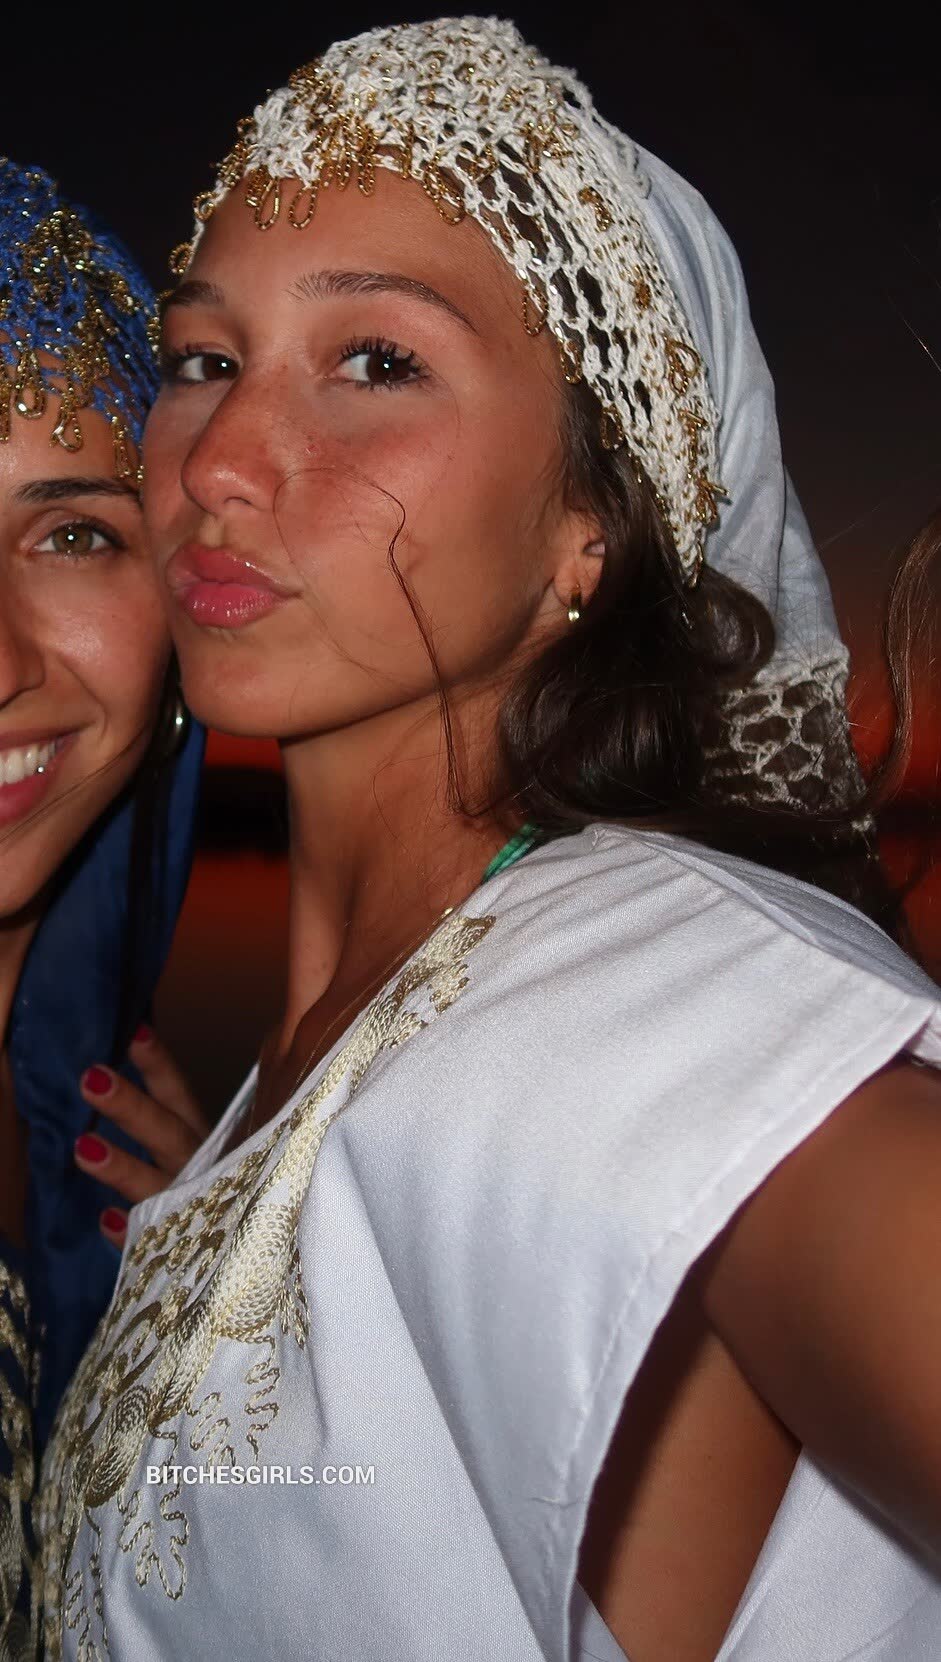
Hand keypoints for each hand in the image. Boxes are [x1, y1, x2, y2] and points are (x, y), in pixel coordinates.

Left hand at [73, 1024, 210, 1247]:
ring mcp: (190, 1207)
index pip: (178, 1096)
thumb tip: (134, 1061)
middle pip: (166, 1133)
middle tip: (91, 1078)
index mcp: (205, 1139)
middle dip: (131, 1107)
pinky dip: (131, 1232)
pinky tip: (108, 1220)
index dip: (158, 1066)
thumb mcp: (203, 1150)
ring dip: (122, 1168)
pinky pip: (152, 1241)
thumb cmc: (214, 1188)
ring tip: (81, 1149)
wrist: (249, 1243)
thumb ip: (170, 1118)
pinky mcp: (177, 1246)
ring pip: (155, 1185)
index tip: (135, 1033)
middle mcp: (201, 1167)